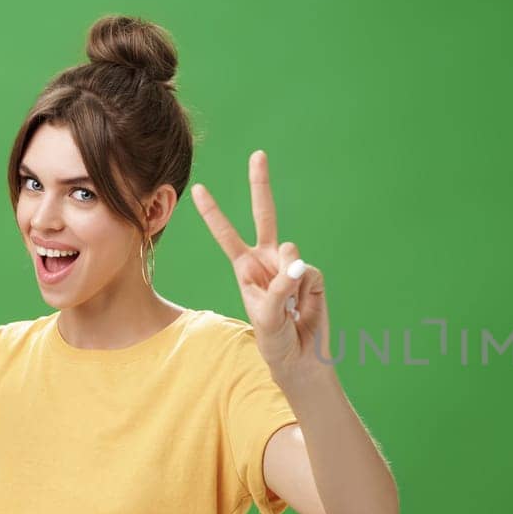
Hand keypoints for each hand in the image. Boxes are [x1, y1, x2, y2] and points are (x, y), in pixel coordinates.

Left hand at [191, 150, 330, 384]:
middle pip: (264, 215)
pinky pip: (309, 273)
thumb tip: (298, 260)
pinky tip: (303, 307)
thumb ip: (279, 286)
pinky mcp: (313, 276)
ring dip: (287, 281)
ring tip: (287, 308)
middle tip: (258, 155)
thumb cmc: (274, 340)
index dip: (214, 213)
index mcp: (246, 268)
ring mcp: (291, 266)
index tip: (199, 189)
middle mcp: (268, 260)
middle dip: (260, 184)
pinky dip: (305, 291)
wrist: (301, 359)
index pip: (228, 235)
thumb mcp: (266, 316)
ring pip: (290, 253)